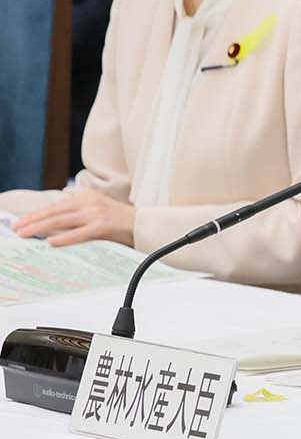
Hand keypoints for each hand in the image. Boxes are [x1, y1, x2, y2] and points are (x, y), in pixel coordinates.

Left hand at [14, 190, 136, 248]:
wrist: (146, 225)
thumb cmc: (121, 222)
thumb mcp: (97, 211)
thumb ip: (77, 215)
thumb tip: (51, 227)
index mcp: (87, 197)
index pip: (55, 206)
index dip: (36, 214)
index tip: (21, 222)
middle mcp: (89, 202)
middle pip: (54, 212)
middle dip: (32, 220)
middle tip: (16, 228)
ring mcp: (96, 214)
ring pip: (62, 221)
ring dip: (41, 228)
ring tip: (26, 234)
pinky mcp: (103, 226)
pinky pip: (79, 233)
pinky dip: (64, 237)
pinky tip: (51, 241)